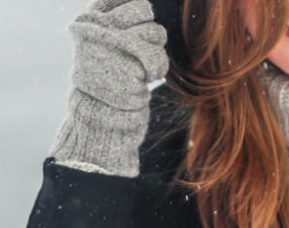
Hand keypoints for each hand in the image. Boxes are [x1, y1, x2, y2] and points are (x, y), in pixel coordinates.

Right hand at [49, 0, 169, 176]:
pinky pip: (159, 57)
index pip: (126, 1)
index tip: (132, 32)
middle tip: (142, 51)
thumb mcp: (99, 43)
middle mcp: (98, 28)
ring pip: (156, 32)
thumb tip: (143, 6)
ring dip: (157, 51)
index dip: (137, 14)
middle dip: (151, 32)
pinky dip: (158, 68)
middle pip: (144, 11)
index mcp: (87, 21)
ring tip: (142, 67)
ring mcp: (114, 46)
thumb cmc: (101, 77)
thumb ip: (115, 23)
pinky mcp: (130, 65)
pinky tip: (146, 78)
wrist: (97, 112)